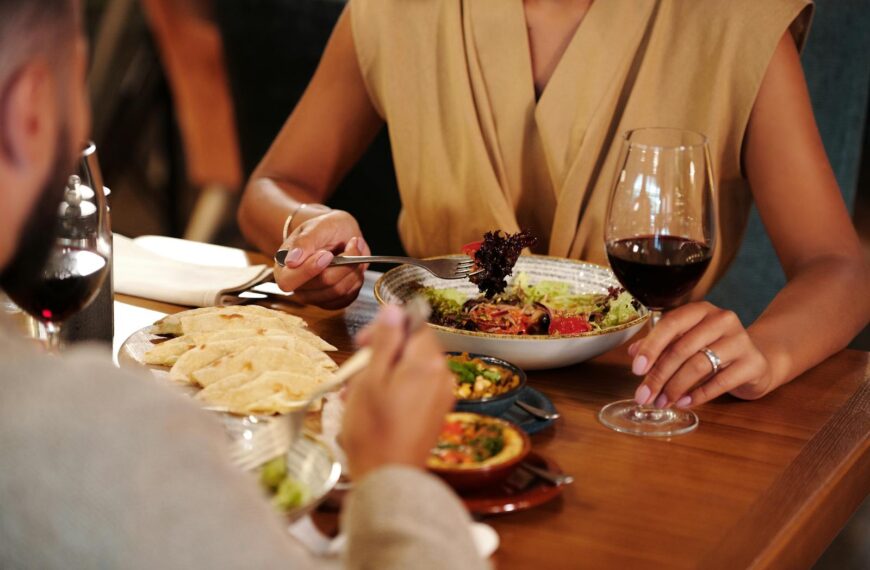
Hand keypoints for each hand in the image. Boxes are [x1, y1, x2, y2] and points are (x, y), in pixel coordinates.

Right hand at [274, 210, 370, 309]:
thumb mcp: (315, 226)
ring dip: (353, 269)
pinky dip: (356, 279)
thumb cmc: (324, 229)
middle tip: (352, 243)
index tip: (327, 254)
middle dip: (343, 263)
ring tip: (354, 251)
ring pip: (339, 290)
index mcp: (284, 269)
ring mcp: (315, 297)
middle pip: (323, 284)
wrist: (338, 234)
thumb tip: (291, 261)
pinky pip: (349, 297)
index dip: (310, 270)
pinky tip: (354, 265)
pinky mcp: (332, 302)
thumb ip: (303, 242)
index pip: (289, 281)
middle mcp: (298, 288)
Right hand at [341, 305, 454, 479]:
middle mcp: (443, 376)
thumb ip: (385, 341)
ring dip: (384, 373)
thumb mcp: (370, 378)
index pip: (414, 324)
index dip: (387, 329)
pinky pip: (416, 388)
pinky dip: (395, 389)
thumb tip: (394, 309)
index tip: (362, 343)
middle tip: (355, 373)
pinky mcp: (437, 413)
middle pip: (413, 347)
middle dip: (382, 354)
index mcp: (428, 362)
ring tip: (357, 394)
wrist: (388, 477)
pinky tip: (373, 406)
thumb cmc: (373, 429)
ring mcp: (442, 396)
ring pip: (412, 369)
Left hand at [629, 302, 773, 408]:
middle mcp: (721, 320)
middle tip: (644, 396)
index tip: (636, 369)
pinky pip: (720, 382)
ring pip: (699, 365)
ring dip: (675, 387)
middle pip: (682, 348)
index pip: (670, 324)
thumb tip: (633, 353)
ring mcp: (740, 340)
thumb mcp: (686, 342)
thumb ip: (661, 345)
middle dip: (659, 376)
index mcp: (700, 310)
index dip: (651, 347)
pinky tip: (683, 402)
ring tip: (662, 402)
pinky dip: (698, 395)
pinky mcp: (752, 363)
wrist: (756, 361)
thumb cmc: (714, 349)